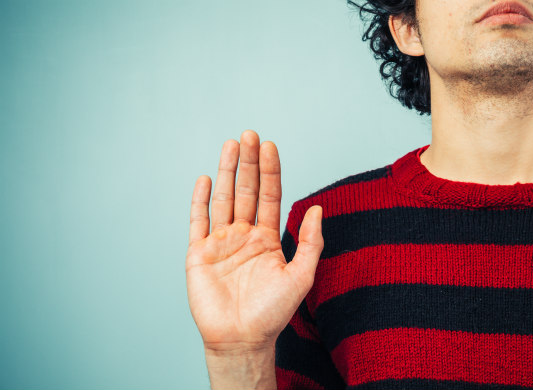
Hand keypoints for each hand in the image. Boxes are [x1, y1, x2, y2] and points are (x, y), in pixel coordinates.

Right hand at [186, 130, 323, 352]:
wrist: (242, 338)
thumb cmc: (272, 312)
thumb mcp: (301, 275)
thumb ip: (310, 241)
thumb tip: (316, 208)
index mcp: (267, 238)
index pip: (269, 196)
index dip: (270, 171)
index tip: (270, 146)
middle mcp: (244, 235)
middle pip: (246, 191)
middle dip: (249, 163)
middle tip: (250, 134)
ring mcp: (221, 242)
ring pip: (224, 199)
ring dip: (227, 172)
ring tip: (231, 145)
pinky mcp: (199, 253)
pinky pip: (199, 221)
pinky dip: (201, 200)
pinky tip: (206, 179)